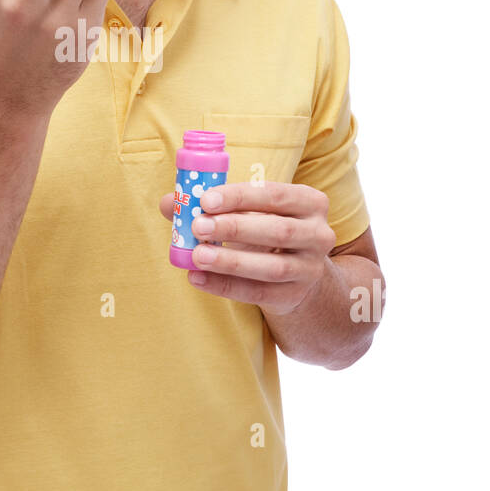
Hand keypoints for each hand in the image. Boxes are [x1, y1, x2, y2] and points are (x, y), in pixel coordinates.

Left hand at [158, 180, 336, 312]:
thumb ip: (211, 205)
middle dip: (235, 228)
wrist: (298, 273)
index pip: (275, 194)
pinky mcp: (295, 295)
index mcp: (310, 202)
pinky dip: (225, 287)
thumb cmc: (264, 231)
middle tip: (198, 226)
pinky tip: (197, 279)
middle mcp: (319, 234)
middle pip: (278, 230)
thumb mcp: (248, 212)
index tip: (206, 199)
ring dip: (230, 261)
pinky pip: (259, 293)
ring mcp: (311, 269)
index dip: (240, 196)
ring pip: (272, 267)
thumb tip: (170, 203)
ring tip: (197, 256)